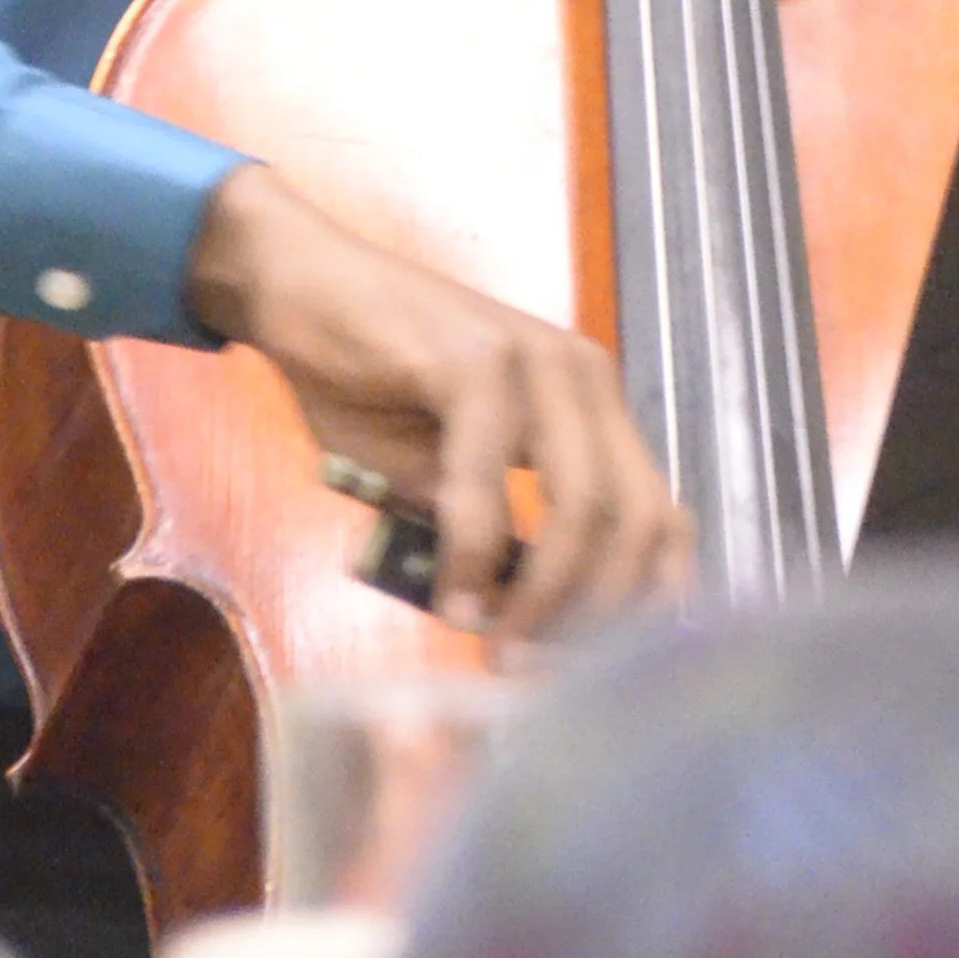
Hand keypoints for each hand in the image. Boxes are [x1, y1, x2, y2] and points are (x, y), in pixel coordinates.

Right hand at [185, 163, 690, 638]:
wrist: (296, 289)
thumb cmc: (366, 381)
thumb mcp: (440, 479)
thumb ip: (487, 537)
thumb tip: (515, 623)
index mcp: (590, 406)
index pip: (662, 515)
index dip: (643, 600)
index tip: (596, 666)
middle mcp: (584, 379)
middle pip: (639, 520)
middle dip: (594, 613)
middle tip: (537, 668)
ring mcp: (537, 362)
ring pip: (582, 504)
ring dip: (542, 593)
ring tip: (496, 641)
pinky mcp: (477, 360)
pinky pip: (491, 478)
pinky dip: (473, 550)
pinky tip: (450, 593)